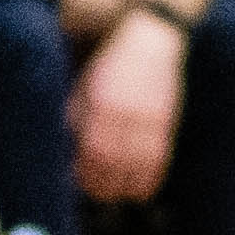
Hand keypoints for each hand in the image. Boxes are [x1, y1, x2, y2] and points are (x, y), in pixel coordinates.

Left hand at [70, 9, 180, 201]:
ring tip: (119, 195)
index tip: (79, 183)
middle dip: (103, 185)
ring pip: (136, 167)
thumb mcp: (85, 85)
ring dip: (126, 187)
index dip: (84, 174)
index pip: (90, 153)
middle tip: (98, 193)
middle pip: (112, 165)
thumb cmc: (112, 63)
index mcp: (100, 105)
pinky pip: (158, 160)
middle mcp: (125, 115)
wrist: (152, 40)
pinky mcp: (166, 121)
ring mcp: (148, 119)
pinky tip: (142, 188)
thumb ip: (75, 115)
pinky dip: (149, 178)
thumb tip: (67, 148)